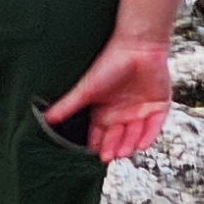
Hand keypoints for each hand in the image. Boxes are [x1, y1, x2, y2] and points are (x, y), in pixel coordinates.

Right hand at [44, 30, 177, 162]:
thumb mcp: (86, 90)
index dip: (97, 145)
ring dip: (129, 144)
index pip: (99, 134)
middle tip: (109, 157)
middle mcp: (122, 113)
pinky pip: (155, 125)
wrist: (137, 47)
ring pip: (136, 134)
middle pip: (117, 137)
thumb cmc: (109, 64)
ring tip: (122, 152)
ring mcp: (141, 110)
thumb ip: (67, 106)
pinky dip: (149, 135)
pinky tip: (141, 145)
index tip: (93, 155)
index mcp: (104, 111)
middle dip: (113, 147)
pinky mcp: (159, 105)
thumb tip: (45, 118)